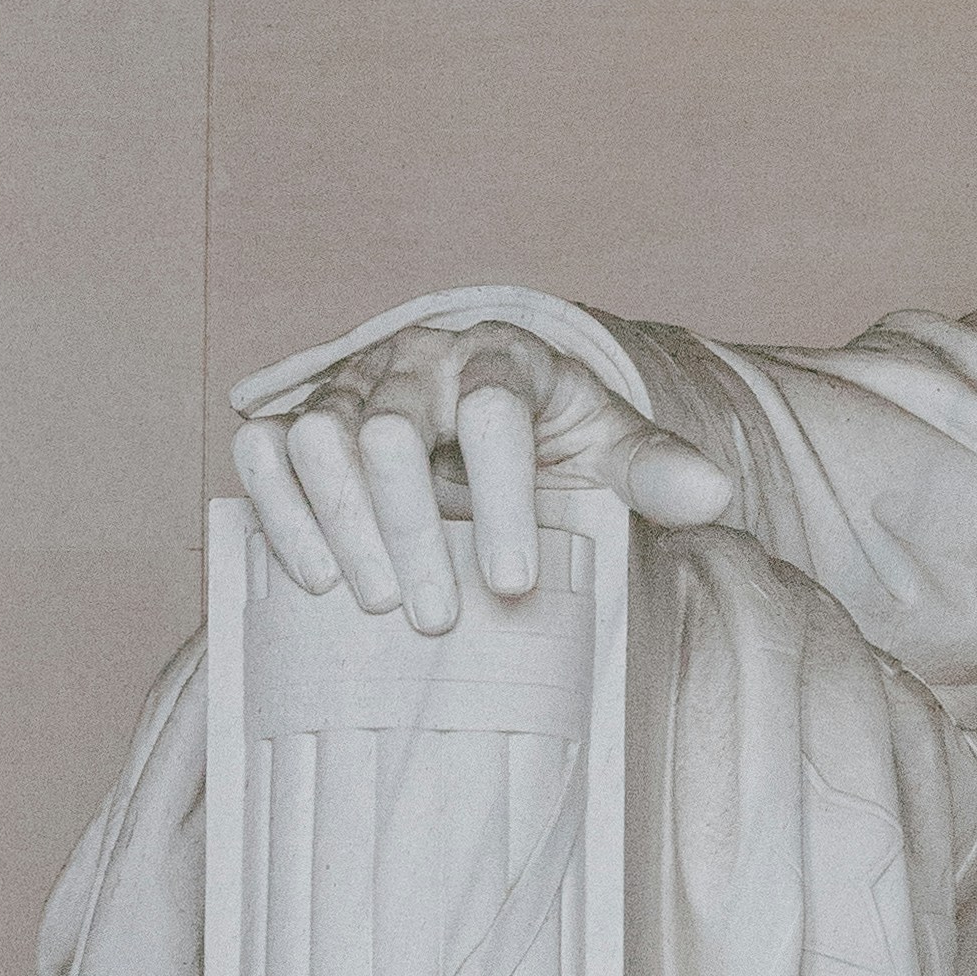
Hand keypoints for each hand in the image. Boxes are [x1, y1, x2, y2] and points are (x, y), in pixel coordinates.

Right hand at [231, 323, 732, 632]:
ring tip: (379, 604)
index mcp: (502, 357)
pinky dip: (278, 511)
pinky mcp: (296, 419)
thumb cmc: (552, 436)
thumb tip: (715, 495)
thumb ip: (657, 466)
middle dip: (410, 528)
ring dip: (341, 526)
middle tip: (437, 618)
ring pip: (316, 436)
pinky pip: (261, 451)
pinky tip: (313, 580)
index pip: (494, 410)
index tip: (514, 582)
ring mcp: (349, 386)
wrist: (485, 412)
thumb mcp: (611, 445)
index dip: (502, 495)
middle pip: (389, 428)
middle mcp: (416, 360)